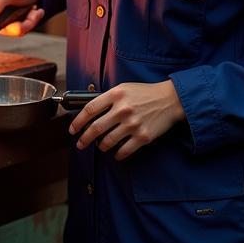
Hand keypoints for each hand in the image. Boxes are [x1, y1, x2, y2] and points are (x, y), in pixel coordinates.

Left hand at [68, 80, 184, 160]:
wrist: (170, 100)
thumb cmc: (145, 93)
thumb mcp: (123, 88)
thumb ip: (108, 98)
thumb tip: (90, 112)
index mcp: (115, 95)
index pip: (90, 110)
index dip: (78, 121)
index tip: (72, 129)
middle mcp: (123, 109)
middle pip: (96, 128)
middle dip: (84, 139)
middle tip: (80, 144)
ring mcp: (133, 124)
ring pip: (108, 141)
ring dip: (100, 147)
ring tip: (100, 147)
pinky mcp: (143, 136)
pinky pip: (124, 150)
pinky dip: (117, 154)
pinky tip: (115, 153)